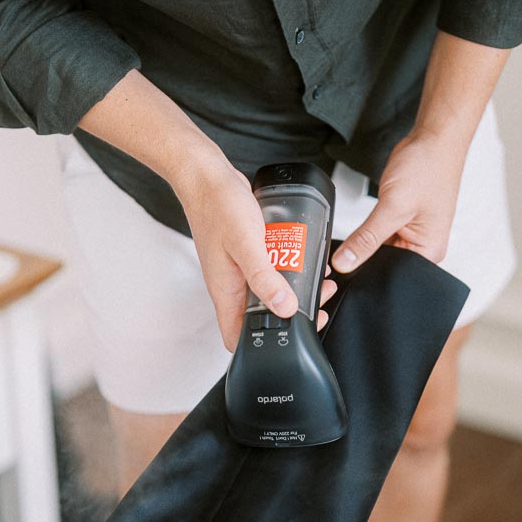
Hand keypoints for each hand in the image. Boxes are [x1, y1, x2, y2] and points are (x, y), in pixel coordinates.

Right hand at [173, 154, 336, 351]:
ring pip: (268, 292)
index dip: (263, 344)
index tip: (292, 335)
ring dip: (293, 289)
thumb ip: (265, 278)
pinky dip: (287, 268)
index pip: (237, 337)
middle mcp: (231, 285)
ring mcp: (239, 269)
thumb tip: (285, 308)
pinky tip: (302, 256)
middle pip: (260, 316)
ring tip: (316, 279)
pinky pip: (269, 269)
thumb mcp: (247, 244)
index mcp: (226, 292)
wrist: (205, 177)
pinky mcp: (247, 253)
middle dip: (289, 313)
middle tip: (315, 302)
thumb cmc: (218, 207)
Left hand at [331, 129, 465, 275]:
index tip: (344, 270)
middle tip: (352, 246)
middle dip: (365, 259)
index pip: (391, 277)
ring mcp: (411, 234)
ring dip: (365, 243)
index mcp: (429, 252)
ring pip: (377, 251)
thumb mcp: (393, 206)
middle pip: (384, 266)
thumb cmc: (428, 168)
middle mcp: (423, 247)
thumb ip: (366, 238)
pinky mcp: (400, 223)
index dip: (367, 276)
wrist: (432, 139)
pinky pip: (377, 236)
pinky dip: (367, 233)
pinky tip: (366, 224)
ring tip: (366, 227)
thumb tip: (344, 263)